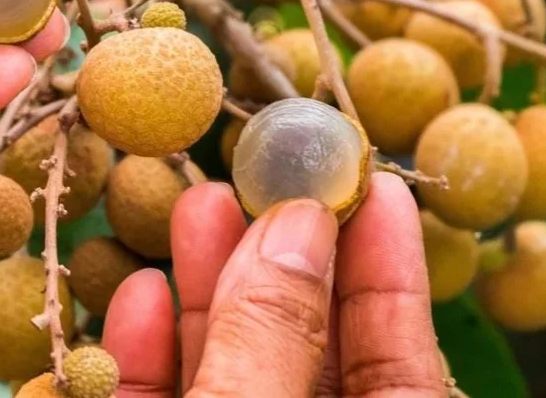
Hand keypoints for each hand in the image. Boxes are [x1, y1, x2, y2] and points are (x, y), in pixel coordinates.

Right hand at [102, 173, 445, 397]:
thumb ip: (271, 343)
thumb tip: (298, 225)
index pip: (403, 368)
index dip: (389, 273)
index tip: (376, 185)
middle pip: (306, 351)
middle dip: (281, 258)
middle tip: (270, 176)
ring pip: (232, 370)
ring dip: (208, 290)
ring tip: (199, 207)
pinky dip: (149, 357)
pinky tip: (142, 293)